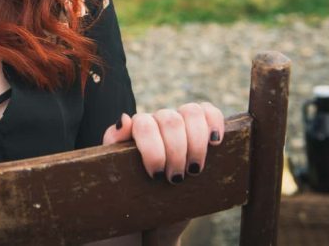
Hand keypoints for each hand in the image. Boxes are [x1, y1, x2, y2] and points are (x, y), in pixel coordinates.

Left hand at [102, 102, 224, 245]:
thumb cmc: (133, 193)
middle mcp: (158, 122)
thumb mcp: (118, 173)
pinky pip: (209, 112)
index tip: (156, 175)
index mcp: (136, 130)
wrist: (154, 217)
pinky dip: (215, 123)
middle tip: (175, 178)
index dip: (153, 149)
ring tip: (194, 170)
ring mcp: (182, 125)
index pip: (144, 123)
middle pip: (170, 119)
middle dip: (176, 152)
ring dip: (196, 143)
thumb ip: (114, 143)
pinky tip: (214, 143)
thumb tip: (125, 119)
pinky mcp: (202, 132)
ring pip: (192, 112)